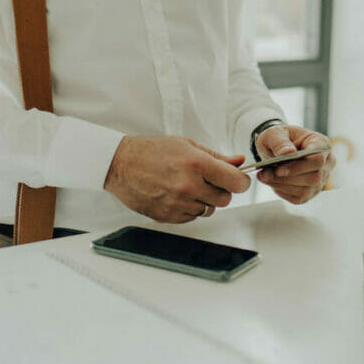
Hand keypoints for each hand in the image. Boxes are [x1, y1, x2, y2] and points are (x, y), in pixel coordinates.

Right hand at [104, 136, 250, 222]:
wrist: (121, 164)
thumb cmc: (152, 151)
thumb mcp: (188, 145)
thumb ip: (217, 157)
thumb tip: (239, 162)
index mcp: (197, 164)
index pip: (235, 182)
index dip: (242, 181)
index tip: (240, 179)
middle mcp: (189, 186)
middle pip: (225, 199)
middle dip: (222, 190)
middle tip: (209, 180)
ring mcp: (178, 203)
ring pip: (209, 210)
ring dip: (205, 200)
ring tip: (189, 185)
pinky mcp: (168, 216)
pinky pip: (192, 217)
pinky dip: (190, 208)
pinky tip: (178, 194)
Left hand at [255, 125, 333, 204]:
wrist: (276, 149)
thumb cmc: (280, 138)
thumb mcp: (275, 133)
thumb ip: (280, 142)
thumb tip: (287, 153)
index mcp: (321, 144)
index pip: (318, 159)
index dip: (299, 166)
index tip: (278, 168)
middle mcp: (326, 163)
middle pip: (314, 177)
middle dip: (287, 177)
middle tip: (265, 173)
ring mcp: (320, 180)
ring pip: (305, 190)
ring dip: (281, 185)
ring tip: (264, 176)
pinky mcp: (310, 193)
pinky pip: (298, 198)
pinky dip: (281, 191)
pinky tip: (271, 181)